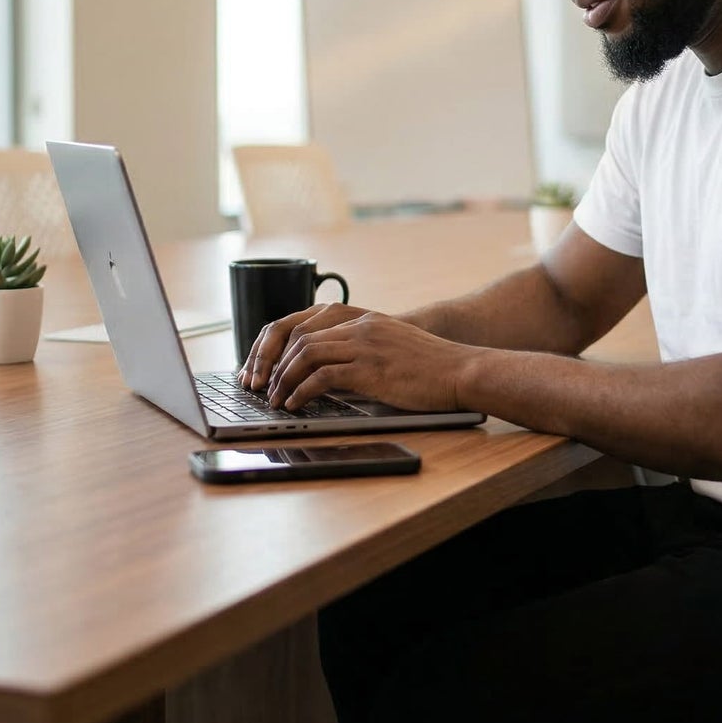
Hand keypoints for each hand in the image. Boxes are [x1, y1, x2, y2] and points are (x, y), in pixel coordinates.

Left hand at [263, 311, 478, 413]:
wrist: (461, 370)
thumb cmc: (431, 368)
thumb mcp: (392, 347)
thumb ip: (362, 349)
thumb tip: (327, 373)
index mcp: (364, 318)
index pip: (306, 322)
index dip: (279, 345)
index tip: (266, 366)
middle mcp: (361, 325)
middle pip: (299, 336)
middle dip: (273, 363)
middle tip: (260, 386)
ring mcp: (366, 345)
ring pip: (306, 354)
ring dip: (283, 379)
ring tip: (274, 400)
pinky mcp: (371, 369)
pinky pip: (322, 377)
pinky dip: (301, 392)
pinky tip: (295, 404)